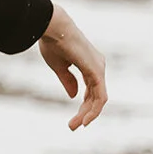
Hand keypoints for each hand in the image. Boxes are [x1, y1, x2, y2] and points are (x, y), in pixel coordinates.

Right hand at [37, 5, 107, 130]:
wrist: (53, 26)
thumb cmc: (52, 41)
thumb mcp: (58, 66)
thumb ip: (67, 80)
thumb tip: (74, 96)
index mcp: (89, 64)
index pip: (90, 90)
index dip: (83, 106)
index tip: (73, 120)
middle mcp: (98, 66)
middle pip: (95, 97)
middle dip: (85, 113)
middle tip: (72, 127)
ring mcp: (99, 69)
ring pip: (98, 99)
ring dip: (88, 115)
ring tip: (75, 126)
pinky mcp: (96, 72)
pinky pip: (99, 97)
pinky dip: (93, 110)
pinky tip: (85, 120)